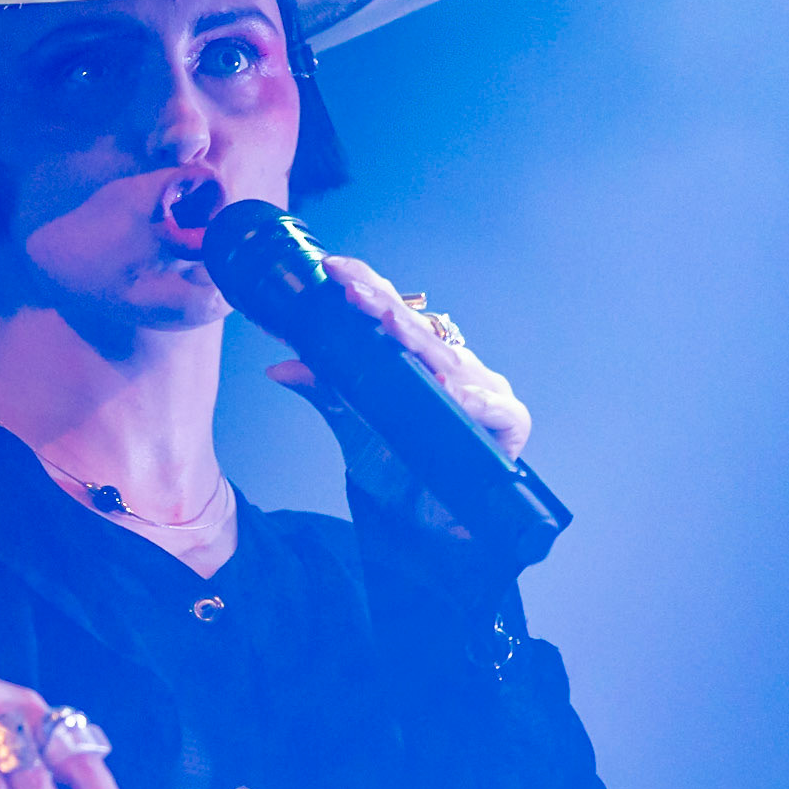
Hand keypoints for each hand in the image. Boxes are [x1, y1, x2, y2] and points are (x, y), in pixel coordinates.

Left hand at [266, 254, 531, 460]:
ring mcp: (485, 391)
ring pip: (452, 361)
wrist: (429, 519)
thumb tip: (280, 366)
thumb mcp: (356, 422)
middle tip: (351, 289)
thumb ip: (326, 389)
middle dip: (383, 306)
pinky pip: (492, 409)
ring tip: (392, 325)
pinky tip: (454, 391)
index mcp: (424, 357)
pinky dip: (473, 400)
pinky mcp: (508, 424)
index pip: (395, 311)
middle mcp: (456, 365)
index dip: (367, 287)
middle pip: (418, 328)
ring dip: (420, 343)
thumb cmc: (403, 464)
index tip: (333, 269)